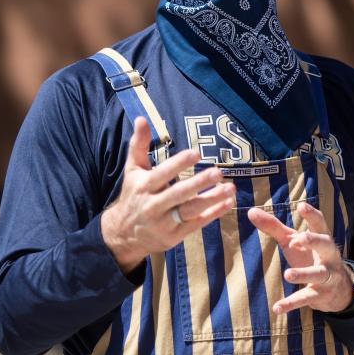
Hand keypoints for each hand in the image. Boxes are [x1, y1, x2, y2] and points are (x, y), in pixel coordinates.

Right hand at [102, 117, 235, 272]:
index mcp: (143, 187)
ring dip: (212, 199)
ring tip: (230, 188)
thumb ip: (139, 145)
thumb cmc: (133, 195)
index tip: (195, 153)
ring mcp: (164, 223)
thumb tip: (142, 118)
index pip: (162, 174)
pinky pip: (196, 224)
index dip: (178, 164)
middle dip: (198, 184)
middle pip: (178, 194)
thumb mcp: (133, 170)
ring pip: (190, 210)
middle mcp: (153, 206)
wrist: (122, 234)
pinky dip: (213, 214)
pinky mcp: (174, 236)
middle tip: (218, 172)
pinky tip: (228, 203)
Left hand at [248, 202, 352, 313]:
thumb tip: (250, 212)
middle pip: (325, 244)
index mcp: (321, 238)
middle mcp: (328, 255)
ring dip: (303, 274)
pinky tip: (277, 307)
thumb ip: (274, 227)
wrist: (337, 289)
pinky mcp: (321, 294)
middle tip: (299, 239)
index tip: (302, 206)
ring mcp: (327, 276)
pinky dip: (292, 303)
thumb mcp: (293, 241)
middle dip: (314, 241)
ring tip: (288, 274)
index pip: (319, 223)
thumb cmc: (309, 256)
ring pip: (318, 274)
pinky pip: (306, 298)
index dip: (311, 215)